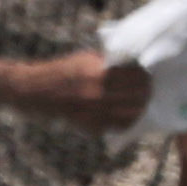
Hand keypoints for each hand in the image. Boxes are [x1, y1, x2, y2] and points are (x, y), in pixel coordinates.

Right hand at [24, 50, 153, 130]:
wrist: (36, 90)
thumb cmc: (62, 70)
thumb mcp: (86, 59)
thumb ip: (108, 62)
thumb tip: (131, 64)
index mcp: (98, 73)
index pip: (134, 76)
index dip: (144, 77)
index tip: (148, 77)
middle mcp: (97, 93)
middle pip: (136, 96)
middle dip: (145, 93)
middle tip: (149, 91)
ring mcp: (93, 111)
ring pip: (130, 114)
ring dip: (138, 109)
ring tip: (142, 104)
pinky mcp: (88, 124)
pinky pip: (115, 126)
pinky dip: (124, 122)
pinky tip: (127, 117)